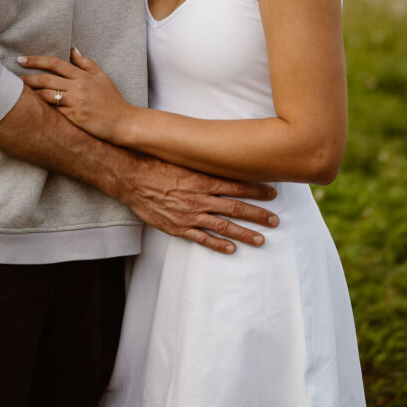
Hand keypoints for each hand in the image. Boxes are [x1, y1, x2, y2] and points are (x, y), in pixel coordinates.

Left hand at [20, 48, 134, 142]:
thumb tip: (73, 50)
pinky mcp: (74, 119)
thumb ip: (87, 63)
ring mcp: (75, 104)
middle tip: (11, 78)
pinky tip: (30, 109)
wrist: (123, 123)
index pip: (55, 64)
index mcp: (83, 76)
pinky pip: (53, 112)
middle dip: (26, 78)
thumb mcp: (103, 77)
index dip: (36, 60)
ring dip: (30, 94)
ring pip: (46, 96)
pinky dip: (41, 109)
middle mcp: (78, 88)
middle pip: (46, 80)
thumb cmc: (113, 100)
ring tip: (17, 94)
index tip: (21, 59)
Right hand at [120, 154, 279, 253]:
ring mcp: (189, 215)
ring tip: (261, 239)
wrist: (131, 178)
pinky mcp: (178, 227)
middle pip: (236, 208)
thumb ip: (203, 163)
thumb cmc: (156, 164)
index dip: (257, 190)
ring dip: (244, 234)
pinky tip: (231, 249)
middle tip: (276, 220)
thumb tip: (224, 157)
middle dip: (258, 214)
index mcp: (202, 179)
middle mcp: (199, 198)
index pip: (237, 186)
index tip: (273, 193)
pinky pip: (202, 238)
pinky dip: (218, 244)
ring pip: (223, 227)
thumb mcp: (183, 158)